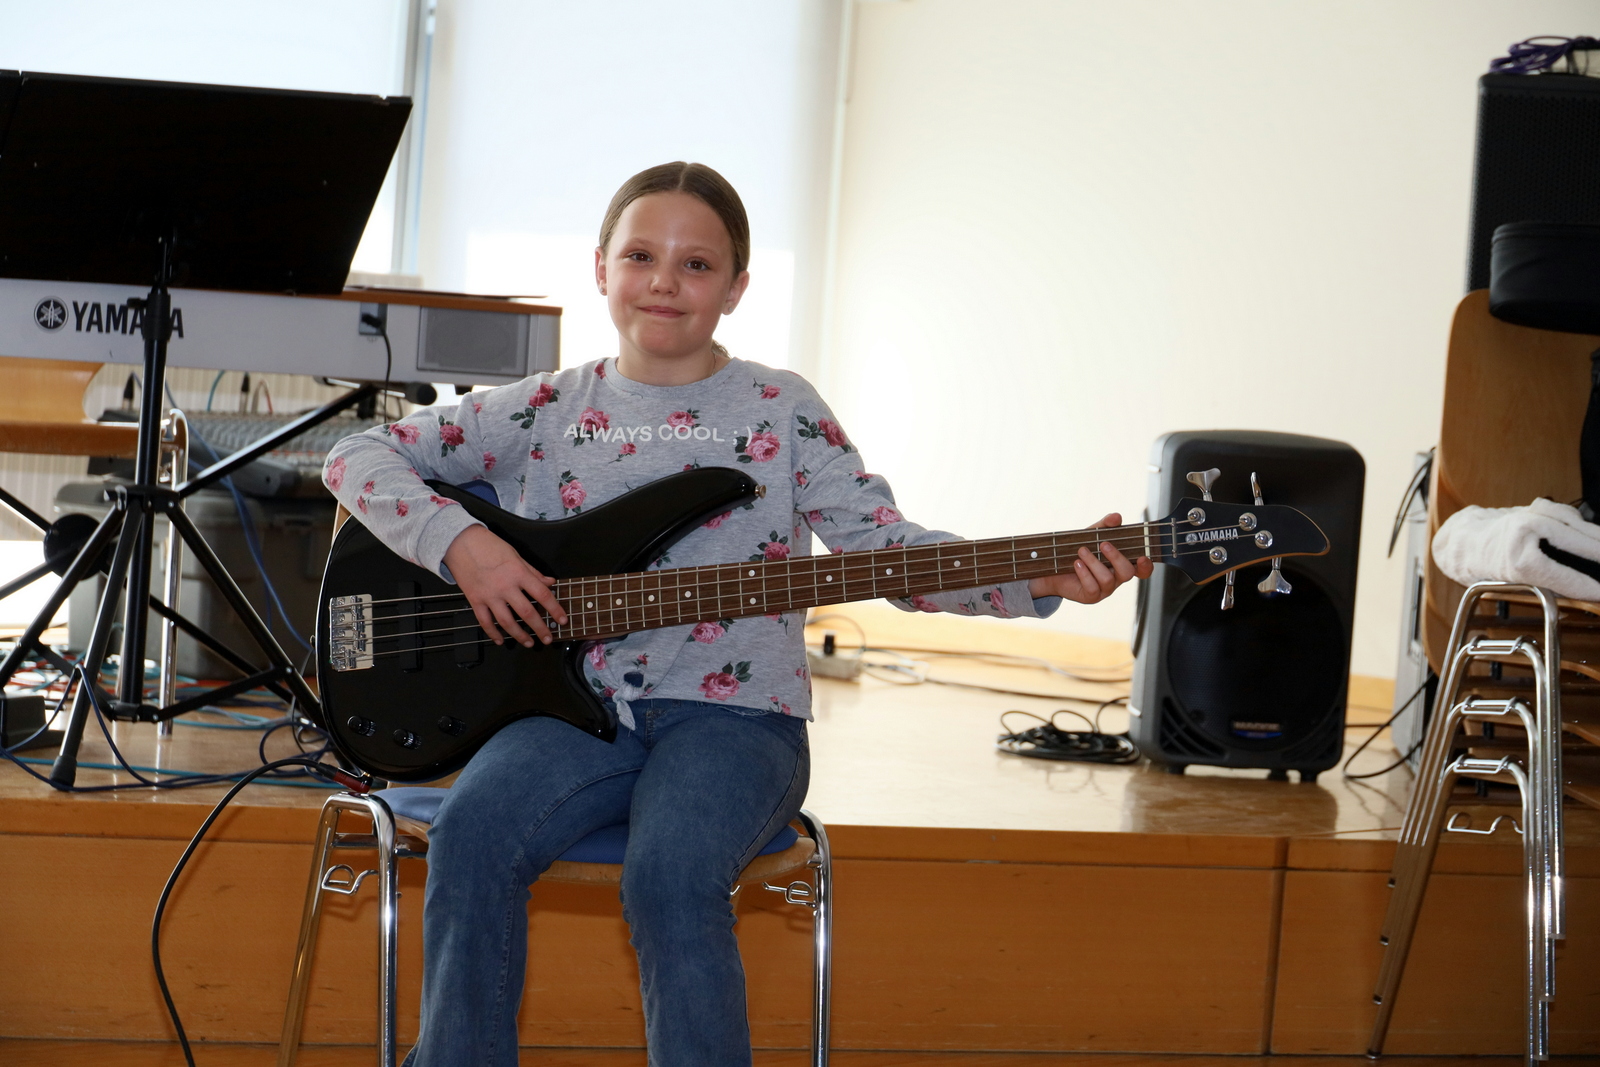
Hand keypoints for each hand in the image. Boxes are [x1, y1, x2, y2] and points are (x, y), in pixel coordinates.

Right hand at [442, 525, 567, 646]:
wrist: (460, 542)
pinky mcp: (475, 600)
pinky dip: (493, 633)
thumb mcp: (515, 555)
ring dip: (519, 635)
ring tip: (529, 643)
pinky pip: (485, 622)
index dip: (555, 609)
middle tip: (548, 638)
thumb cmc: (489, 545)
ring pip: (506, 622)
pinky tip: (500, 640)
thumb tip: (549, 582)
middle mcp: (505, 586)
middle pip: (527, 613)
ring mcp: (489, 595)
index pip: (542, 595)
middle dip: (540, 628)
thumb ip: (533, 572)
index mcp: (518, 573)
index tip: (562, 620)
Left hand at [1027, 512, 1153, 604]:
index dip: (1146, 566)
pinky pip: (1092, 588)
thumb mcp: (1092, 534)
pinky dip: (1084, 574)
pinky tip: (1077, 564)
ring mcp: (1104, 589)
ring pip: (1107, 579)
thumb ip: (1105, 525)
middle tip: (1103, 544)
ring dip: (1094, 562)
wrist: (1054, 566)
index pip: (1142, 570)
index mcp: (1121, 564)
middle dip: (1116, 557)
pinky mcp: (1090, 596)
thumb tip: (1117, 517)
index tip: (1143, 557)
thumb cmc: (1079, 550)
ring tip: (1081, 551)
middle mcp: (1116, 578)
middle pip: (1127, 572)